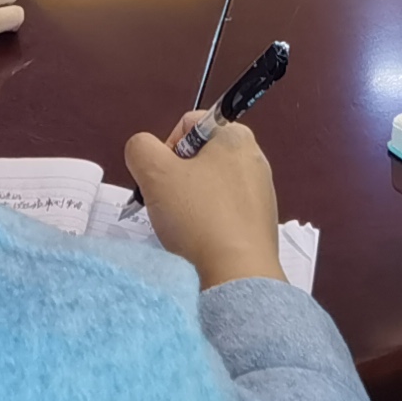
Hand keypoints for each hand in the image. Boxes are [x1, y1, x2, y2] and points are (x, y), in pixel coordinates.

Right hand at [122, 116, 284, 287]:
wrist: (237, 275)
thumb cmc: (199, 217)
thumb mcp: (155, 173)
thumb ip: (140, 148)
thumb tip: (143, 152)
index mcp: (236, 136)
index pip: (188, 125)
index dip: (165, 148)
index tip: (161, 179)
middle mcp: (255, 159)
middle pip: (199, 157)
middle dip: (176, 178)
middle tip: (168, 204)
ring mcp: (261, 193)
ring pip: (210, 186)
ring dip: (190, 202)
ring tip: (183, 227)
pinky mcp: (261, 224)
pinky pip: (225, 213)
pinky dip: (208, 222)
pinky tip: (200, 242)